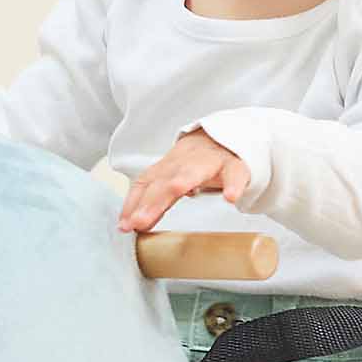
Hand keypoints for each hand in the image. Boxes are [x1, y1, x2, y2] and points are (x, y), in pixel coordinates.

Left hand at [117, 129, 252, 232]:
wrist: (232, 137)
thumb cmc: (199, 162)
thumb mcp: (175, 176)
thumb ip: (157, 198)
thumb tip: (133, 223)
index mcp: (169, 165)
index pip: (146, 182)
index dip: (133, 203)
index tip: (125, 225)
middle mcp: (186, 160)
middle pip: (165, 179)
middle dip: (151, 201)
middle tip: (138, 222)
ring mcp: (211, 161)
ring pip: (194, 170)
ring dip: (181, 182)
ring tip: (174, 192)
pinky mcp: (236, 164)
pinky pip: (235, 173)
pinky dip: (233, 184)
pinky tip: (230, 197)